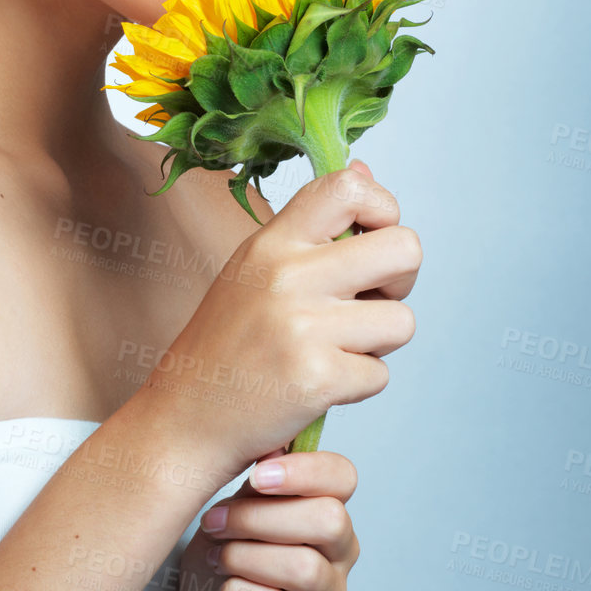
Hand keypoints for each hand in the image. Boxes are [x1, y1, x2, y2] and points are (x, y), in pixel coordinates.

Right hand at [140, 158, 420, 480]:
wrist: (185, 419)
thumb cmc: (226, 343)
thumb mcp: (257, 267)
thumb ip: (313, 224)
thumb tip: (365, 171)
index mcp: (272, 241)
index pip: (348, 187)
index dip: (382, 208)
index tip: (369, 239)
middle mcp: (288, 275)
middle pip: (404, 248)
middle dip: (401, 279)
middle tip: (369, 300)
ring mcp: (302, 326)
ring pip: (402, 321)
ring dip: (377, 342)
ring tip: (332, 348)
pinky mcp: (316, 377)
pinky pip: (380, 373)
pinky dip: (357, 384)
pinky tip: (316, 383)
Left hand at [179, 445, 359, 590]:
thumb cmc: (224, 559)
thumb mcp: (232, 510)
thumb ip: (255, 484)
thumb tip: (271, 450)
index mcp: (325, 507)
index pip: (343, 476)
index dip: (304, 471)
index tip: (256, 477)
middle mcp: (339, 551)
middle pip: (329, 520)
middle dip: (260, 518)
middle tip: (216, 523)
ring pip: (304, 567)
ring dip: (245, 558)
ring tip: (218, 559)